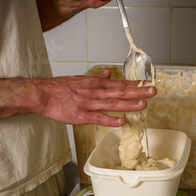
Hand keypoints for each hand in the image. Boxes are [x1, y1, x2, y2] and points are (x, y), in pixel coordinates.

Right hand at [35, 70, 156, 126]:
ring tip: (143, 104)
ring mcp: (89, 104)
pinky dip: (110, 119)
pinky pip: (98, 118)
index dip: (135, 84)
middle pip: (120, 91)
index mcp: (96, 84)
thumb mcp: (81, 79)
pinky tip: (121, 121)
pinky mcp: (81, 116)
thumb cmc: (60, 88)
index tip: (148, 83)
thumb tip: (108, 74)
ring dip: (128, 104)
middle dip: (138, 91)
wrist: (43, 94)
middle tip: (153, 91)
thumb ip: (97, 78)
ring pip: (112, 103)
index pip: (120, 83)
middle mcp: (95, 92)